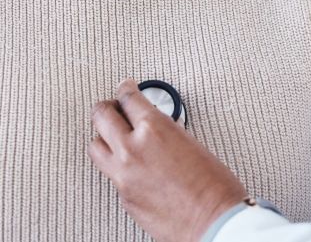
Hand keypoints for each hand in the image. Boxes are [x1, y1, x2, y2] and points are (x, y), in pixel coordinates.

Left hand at [89, 79, 247, 241]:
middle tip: (112, 106)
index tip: (126, 87)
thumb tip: (156, 131)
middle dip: (107, 108)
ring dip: (103, 138)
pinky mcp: (124, 198)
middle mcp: (132, 150)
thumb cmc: (215, 187)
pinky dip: (118, 168)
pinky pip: (111, 175)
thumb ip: (166, 133)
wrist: (214, 223)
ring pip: (96, 147)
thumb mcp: (192, 144)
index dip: (125, 88)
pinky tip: (130, 167)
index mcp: (153, 130)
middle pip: (102, 117)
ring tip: (113, 136)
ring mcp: (123, 176)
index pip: (128, 98)